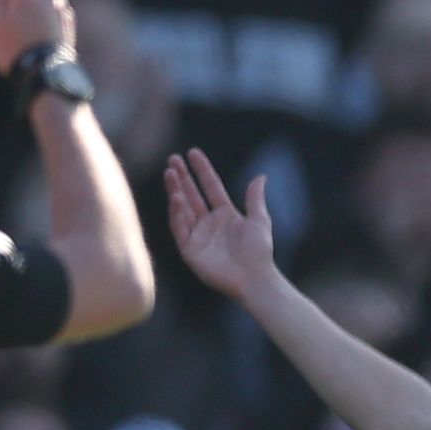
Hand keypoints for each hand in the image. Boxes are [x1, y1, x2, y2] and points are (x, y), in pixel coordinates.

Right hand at [163, 148, 278, 300]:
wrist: (254, 277)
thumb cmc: (259, 251)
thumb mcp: (259, 220)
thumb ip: (255, 198)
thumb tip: (260, 176)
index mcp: (225, 214)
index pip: (210, 186)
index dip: (201, 170)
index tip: (192, 152)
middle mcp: (208, 222)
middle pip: (192, 194)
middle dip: (182, 177)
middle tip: (173, 158)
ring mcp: (197, 235)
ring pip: (182, 208)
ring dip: (175, 190)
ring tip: (170, 172)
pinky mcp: (189, 249)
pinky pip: (180, 227)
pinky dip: (177, 212)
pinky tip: (176, 197)